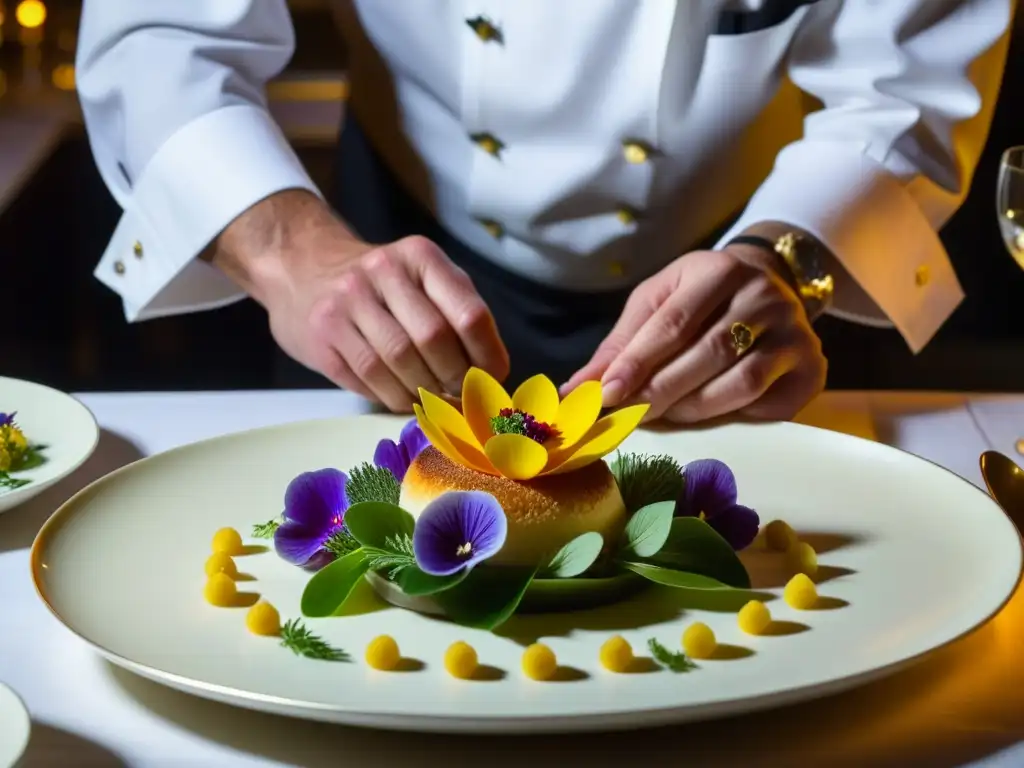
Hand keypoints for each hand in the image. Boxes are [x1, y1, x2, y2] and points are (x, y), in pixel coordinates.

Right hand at [211, 191, 508, 410]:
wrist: (301, 268)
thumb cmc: (380, 286)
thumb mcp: (422, 280)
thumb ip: (457, 314)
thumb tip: (491, 375)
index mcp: (421, 257)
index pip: (470, 314)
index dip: (487, 356)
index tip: (491, 378)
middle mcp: (384, 270)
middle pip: (434, 340)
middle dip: (454, 378)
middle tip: (459, 395)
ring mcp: (348, 299)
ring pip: (399, 362)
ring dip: (423, 392)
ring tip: (431, 399)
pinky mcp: (324, 330)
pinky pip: (367, 377)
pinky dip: (391, 397)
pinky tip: (400, 396)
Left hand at [563, 245, 826, 422]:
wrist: (771, 284)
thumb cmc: (698, 297)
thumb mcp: (657, 302)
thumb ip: (620, 344)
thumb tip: (575, 389)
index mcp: (720, 270)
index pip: (673, 323)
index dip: (637, 362)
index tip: (606, 394)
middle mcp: (764, 297)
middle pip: (708, 355)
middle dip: (661, 391)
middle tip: (628, 415)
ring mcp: (795, 333)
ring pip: (740, 384)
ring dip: (694, 409)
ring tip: (663, 416)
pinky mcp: (812, 368)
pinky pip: (768, 405)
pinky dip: (733, 418)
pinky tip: (708, 418)